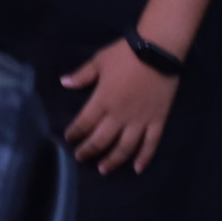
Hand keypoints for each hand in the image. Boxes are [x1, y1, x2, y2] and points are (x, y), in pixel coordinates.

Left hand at [61, 40, 178, 172]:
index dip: (75, 133)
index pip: (84, 123)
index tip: (69, 139)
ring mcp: (140, 121)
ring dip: (113, 160)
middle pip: (101, 139)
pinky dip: (145, 158)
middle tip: (80, 157)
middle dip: (89, 150)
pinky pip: (151, 144)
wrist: (157, 52)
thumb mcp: (99, 61)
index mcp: (102, 100)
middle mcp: (120, 115)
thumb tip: (63, 83)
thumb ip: (82, 75)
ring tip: (103, 169)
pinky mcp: (158, 121)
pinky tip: (138, 169)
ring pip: (125, 148)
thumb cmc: (125, 55)